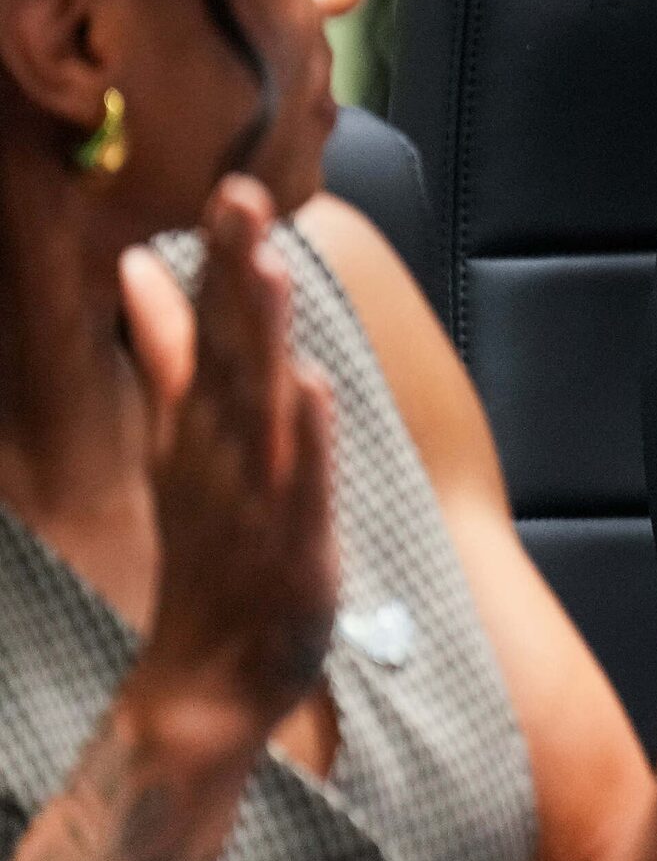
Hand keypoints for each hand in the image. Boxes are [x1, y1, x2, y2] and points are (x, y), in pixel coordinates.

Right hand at [122, 177, 338, 745]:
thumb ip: (169, 354)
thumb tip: (143, 269)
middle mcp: (218, 448)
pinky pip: (299, 483)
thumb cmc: (211, 542)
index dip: (219, 258)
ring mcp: (254, 493)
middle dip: (234, 273)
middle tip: (240, 196)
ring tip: (267, 269)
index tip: (232, 185)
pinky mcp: (294, 542)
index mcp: (197, 421)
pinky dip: (304, 437)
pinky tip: (308, 384)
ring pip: (259, 403)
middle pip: (228, 349)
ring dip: (262, 338)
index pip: (206, 326)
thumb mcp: (182, 439)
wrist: (209, 675)